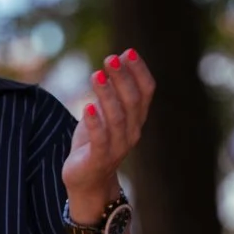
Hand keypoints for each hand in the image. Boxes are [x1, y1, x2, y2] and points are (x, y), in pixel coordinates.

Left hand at [64, 49, 155, 209]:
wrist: (86, 182)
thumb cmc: (94, 144)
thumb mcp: (103, 115)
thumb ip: (110, 94)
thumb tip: (114, 61)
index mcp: (135, 120)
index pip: (146, 92)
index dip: (139, 72)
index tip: (128, 51)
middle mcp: (132, 132)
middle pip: (133, 102)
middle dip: (122, 78)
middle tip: (110, 58)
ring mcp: (117, 147)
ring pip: (117, 118)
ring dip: (108, 95)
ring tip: (96, 74)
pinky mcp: (98, 159)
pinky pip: (100, 140)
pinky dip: (95, 123)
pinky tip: (87, 107)